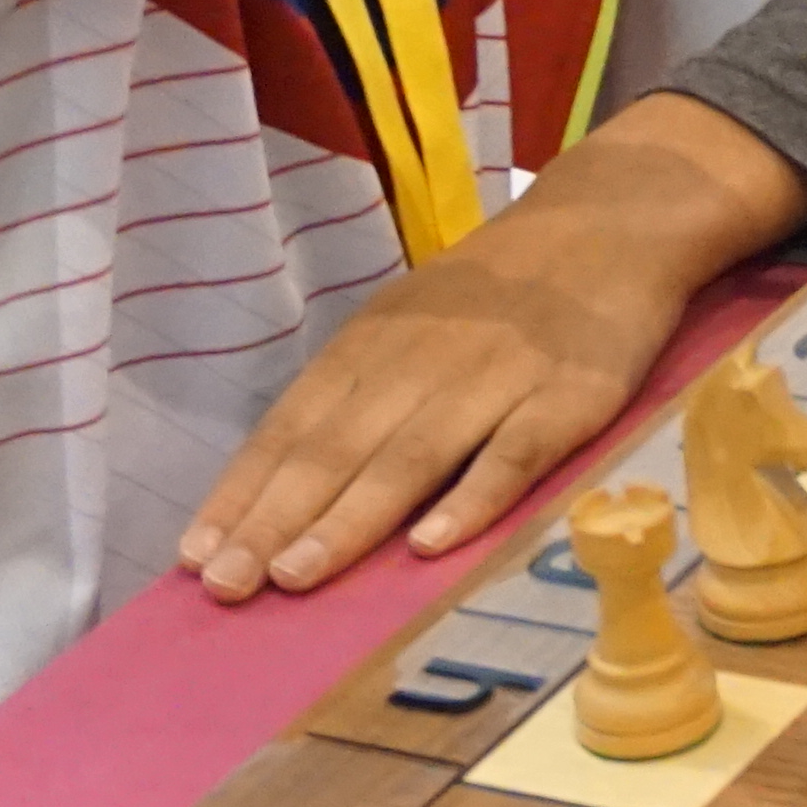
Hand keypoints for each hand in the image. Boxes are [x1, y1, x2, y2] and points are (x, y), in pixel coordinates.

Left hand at [174, 114, 780, 592]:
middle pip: (339, 447)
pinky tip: (431, 545)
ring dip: (351, 519)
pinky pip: (516, 452)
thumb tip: (281, 492)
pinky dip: (472, 497)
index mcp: (375, 342)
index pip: (293, 425)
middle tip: (226, 585)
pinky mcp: (571, 394)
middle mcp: (423, 358)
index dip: (243, 492)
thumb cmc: (499, 292)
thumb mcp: (413, 323)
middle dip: (276, 519)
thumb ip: (360, 397)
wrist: (613, 220)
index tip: (193, 558)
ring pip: (412, 455)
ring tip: (297, 576)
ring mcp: (497, 376)